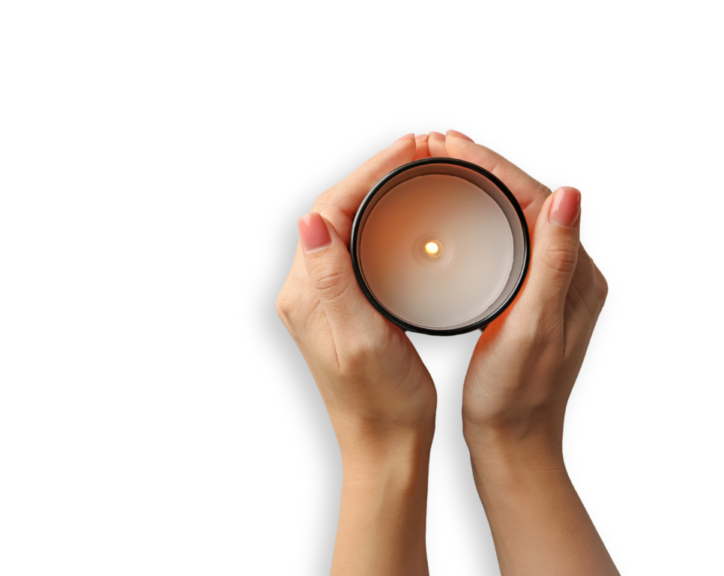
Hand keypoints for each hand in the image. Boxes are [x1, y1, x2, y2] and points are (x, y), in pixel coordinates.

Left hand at [275, 133, 435, 574]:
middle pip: (336, 210)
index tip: (407, 151)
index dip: (367, 172)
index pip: (328, 208)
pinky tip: (410, 220)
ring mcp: (326, 299)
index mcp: (306, 292)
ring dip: (379, 195)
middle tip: (418, 153)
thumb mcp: (358, 338)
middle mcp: (308, 290)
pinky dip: (384, 225)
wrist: (387, 445)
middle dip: (375, 175)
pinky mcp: (346, 308)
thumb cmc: (381, 400)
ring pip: (348, 227)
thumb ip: (332, 279)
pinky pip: (360, 250)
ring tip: (416, 174)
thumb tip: (311, 221)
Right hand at [420, 129, 617, 574]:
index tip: (453, 144)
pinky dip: (478, 216)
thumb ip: (553, 261)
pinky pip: (505, 239)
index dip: (495, 164)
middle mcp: (569, 273)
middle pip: (525, 199)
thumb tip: (569, 194)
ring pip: (513, 216)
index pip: (538, 197)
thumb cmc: (517, 393)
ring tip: (440, 165)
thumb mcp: (535, 327)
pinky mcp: (527, 297)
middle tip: (436, 145)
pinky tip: (453, 212)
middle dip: (482, 166)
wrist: (512, 440)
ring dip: (479, 186)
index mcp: (578, 274)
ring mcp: (548, 284)